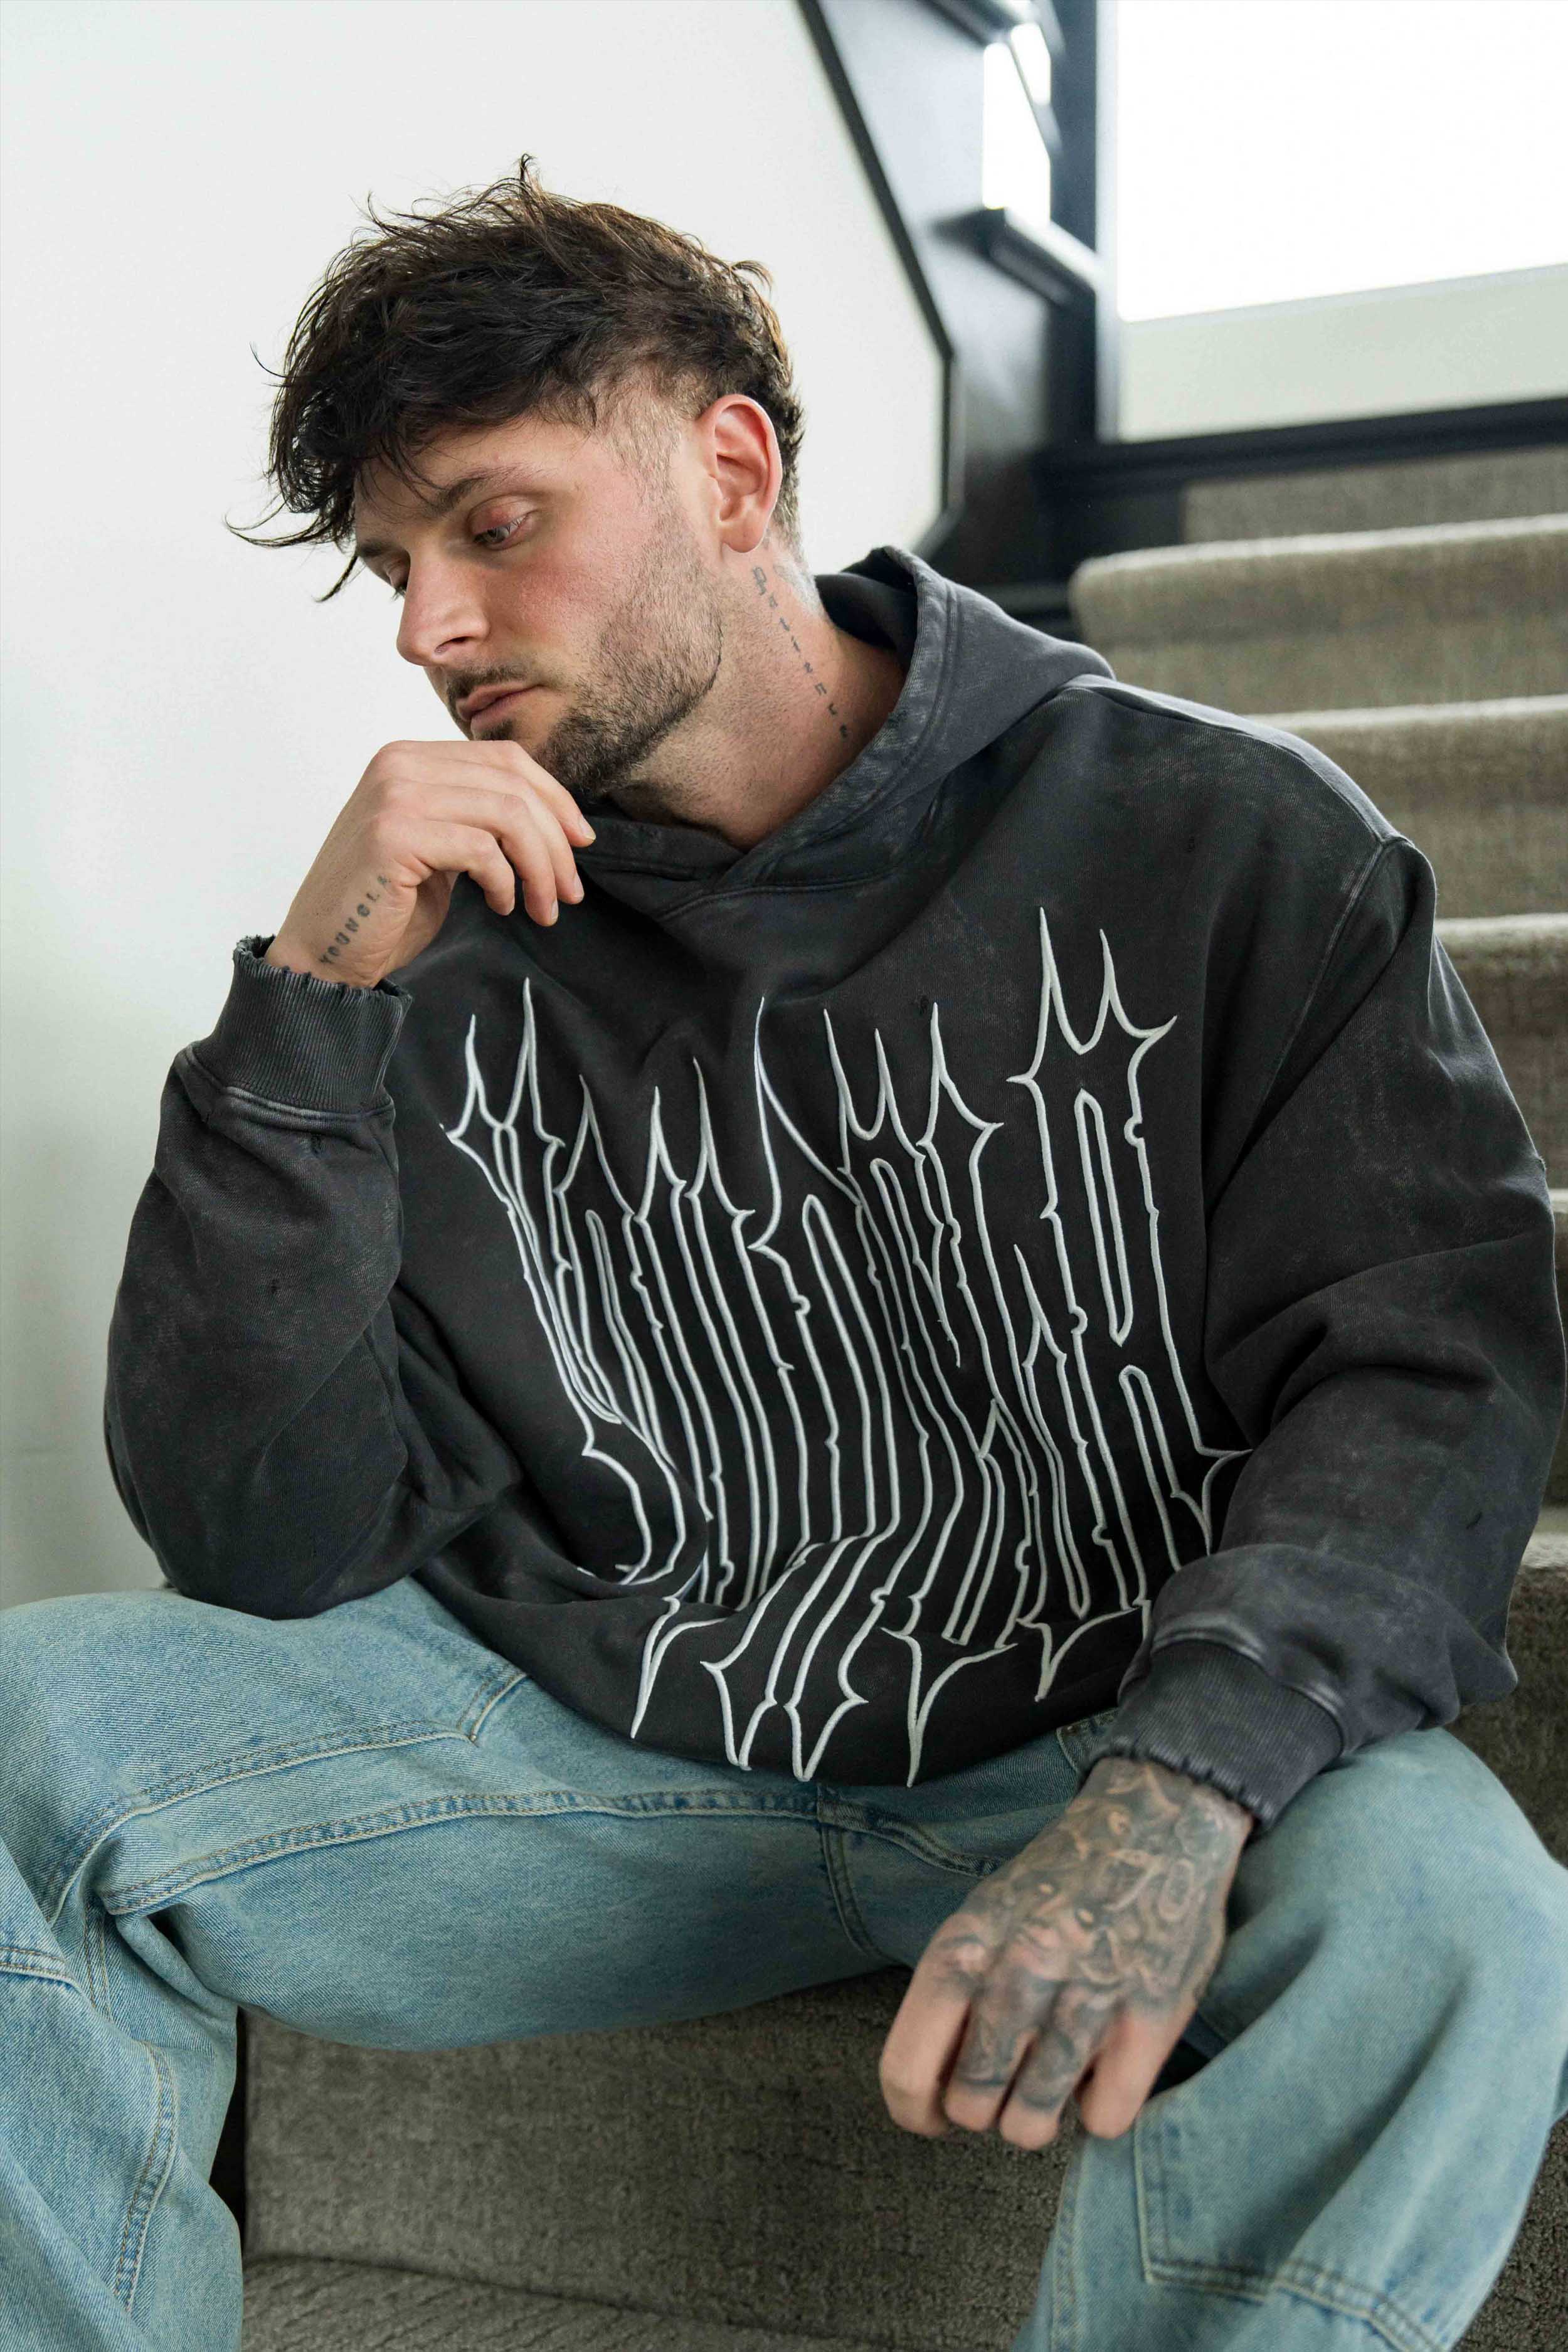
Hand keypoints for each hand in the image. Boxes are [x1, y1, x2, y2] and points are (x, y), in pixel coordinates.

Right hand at [265, 738, 596, 989]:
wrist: (324, 951)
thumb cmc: (386, 907)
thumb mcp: (443, 848)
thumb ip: (479, 818)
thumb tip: (556, 819)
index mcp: (411, 757)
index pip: (505, 759)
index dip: (555, 798)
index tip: (582, 841)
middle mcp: (399, 763)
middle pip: (513, 785)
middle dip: (556, 842)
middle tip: (570, 892)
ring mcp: (395, 795)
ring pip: (507, 815)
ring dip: (539, 867)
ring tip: (543, 908)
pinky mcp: (394, 835)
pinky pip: (482, 849)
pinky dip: (505, 881)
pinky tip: (499, 905)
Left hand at [879, 1755, 1252, 2151]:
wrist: (1159, 1823)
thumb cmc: (1062, 1881)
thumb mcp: (987, 1916)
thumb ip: (956, 1989)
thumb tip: (932, 2084)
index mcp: (966, 1947)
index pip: (906, 2068)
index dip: (917, 2111)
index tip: (937, 2116)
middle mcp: (1018, 1976)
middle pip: (972, 2107)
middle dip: (986, 2108)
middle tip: (1010, 2078)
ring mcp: (1085, 2000)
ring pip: (1032, 2127)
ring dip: (1039, 2114)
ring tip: (1055, 2073)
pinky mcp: (1149, 2023)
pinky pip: (1102, 2120)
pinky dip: (1101, 2107)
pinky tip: (1105, 2065)